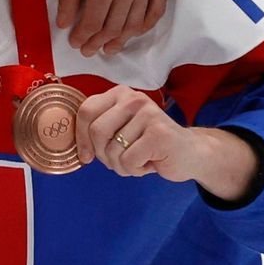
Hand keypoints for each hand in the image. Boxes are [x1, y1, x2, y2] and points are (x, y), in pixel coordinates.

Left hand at [62, 0, 171, 54]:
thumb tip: (65, 24)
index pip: (93, 23)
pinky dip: (145, 25)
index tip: (76, 43)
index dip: (83, 37)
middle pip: (114, 27)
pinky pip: (157, 9)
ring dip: (121, 38)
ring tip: (110, 47)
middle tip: (89, 50)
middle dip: (99, 42)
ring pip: (135, 22)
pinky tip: (135, 31)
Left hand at [75, 86, 260, 200]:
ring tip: (138, 161)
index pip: (86, 111)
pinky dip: (135, 170)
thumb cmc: (150, 144)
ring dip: (122, 166)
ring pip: (113, 150)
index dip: (80, 137)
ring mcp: (147, 114)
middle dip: (103, 155)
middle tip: (118, 161)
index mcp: (120, 94)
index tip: (86, 156)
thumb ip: (100, 129)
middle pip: (97, 131)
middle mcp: (133, 99)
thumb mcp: (122, 130)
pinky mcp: (159, 133)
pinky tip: (149, 163)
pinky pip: (129, 161)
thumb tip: (73, 143)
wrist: (190, 153)